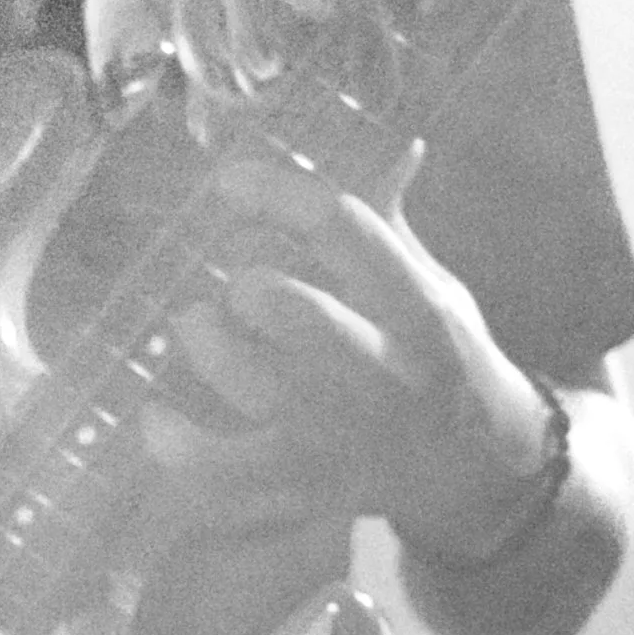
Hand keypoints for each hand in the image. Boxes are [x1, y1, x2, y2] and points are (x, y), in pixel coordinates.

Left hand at [138, 142, 562, 570]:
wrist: (477, 472)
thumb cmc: (443, 361)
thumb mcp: (438, 289)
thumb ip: (394, 228)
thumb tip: (399, 147)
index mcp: (419, 309)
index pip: (345, 230)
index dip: (277, 194)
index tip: (228, 182)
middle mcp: (385, 373)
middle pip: (302, 316)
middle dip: (252, 288)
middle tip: (238, 286)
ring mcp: (344, 436)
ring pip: (256, 387)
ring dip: (209, 346)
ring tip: (197, 326)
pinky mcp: (308, 487)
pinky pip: (227, 475)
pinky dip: (178, 447)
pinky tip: (156, 417)